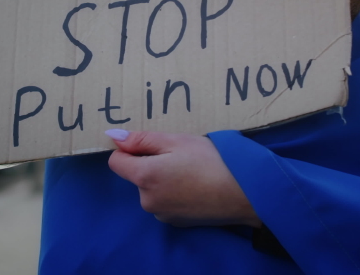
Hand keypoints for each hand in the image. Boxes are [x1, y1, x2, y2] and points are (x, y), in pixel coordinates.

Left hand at [106, 129, 260, 227]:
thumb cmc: (213, 162)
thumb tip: (114, 137)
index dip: (129, 149)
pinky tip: (196, 186)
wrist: (246, 195)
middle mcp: (147, 200)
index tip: (151, 144)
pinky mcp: (176, 222)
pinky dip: (174, 192)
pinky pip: (165, 201)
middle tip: (181, 156)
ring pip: (152, 188)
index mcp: (145, 177)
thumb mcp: (177, 141)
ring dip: (164, 178)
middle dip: (152, 163)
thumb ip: (142, 139)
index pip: (116, 162)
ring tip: (192, 171)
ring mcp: (162, 214)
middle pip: (136, 175)